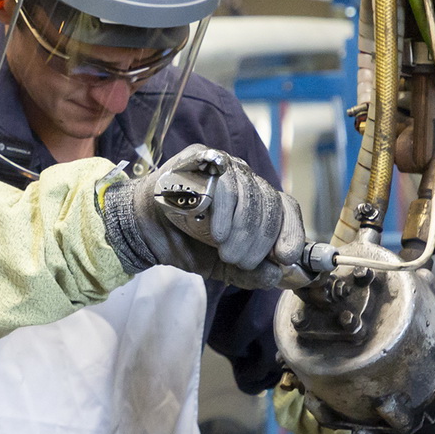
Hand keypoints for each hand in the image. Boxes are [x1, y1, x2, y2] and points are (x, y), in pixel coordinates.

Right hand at [101, 146, 309, 288]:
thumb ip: (249, 272)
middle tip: (240, 261)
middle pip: (268, 201)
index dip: (292, 232)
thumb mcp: (221, 266)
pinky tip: (216, 231)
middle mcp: (244, 178)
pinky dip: (224, 209)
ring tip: (224, 250)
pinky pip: (222, 177)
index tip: (286, 258)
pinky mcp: (200, 157)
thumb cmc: (185, 242)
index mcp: (256, 201)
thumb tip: (277, 276)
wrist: (143, 231)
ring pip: (248, 190)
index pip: (285, 208)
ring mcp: (223, 165)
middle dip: (259, 238)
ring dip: (241, 228)